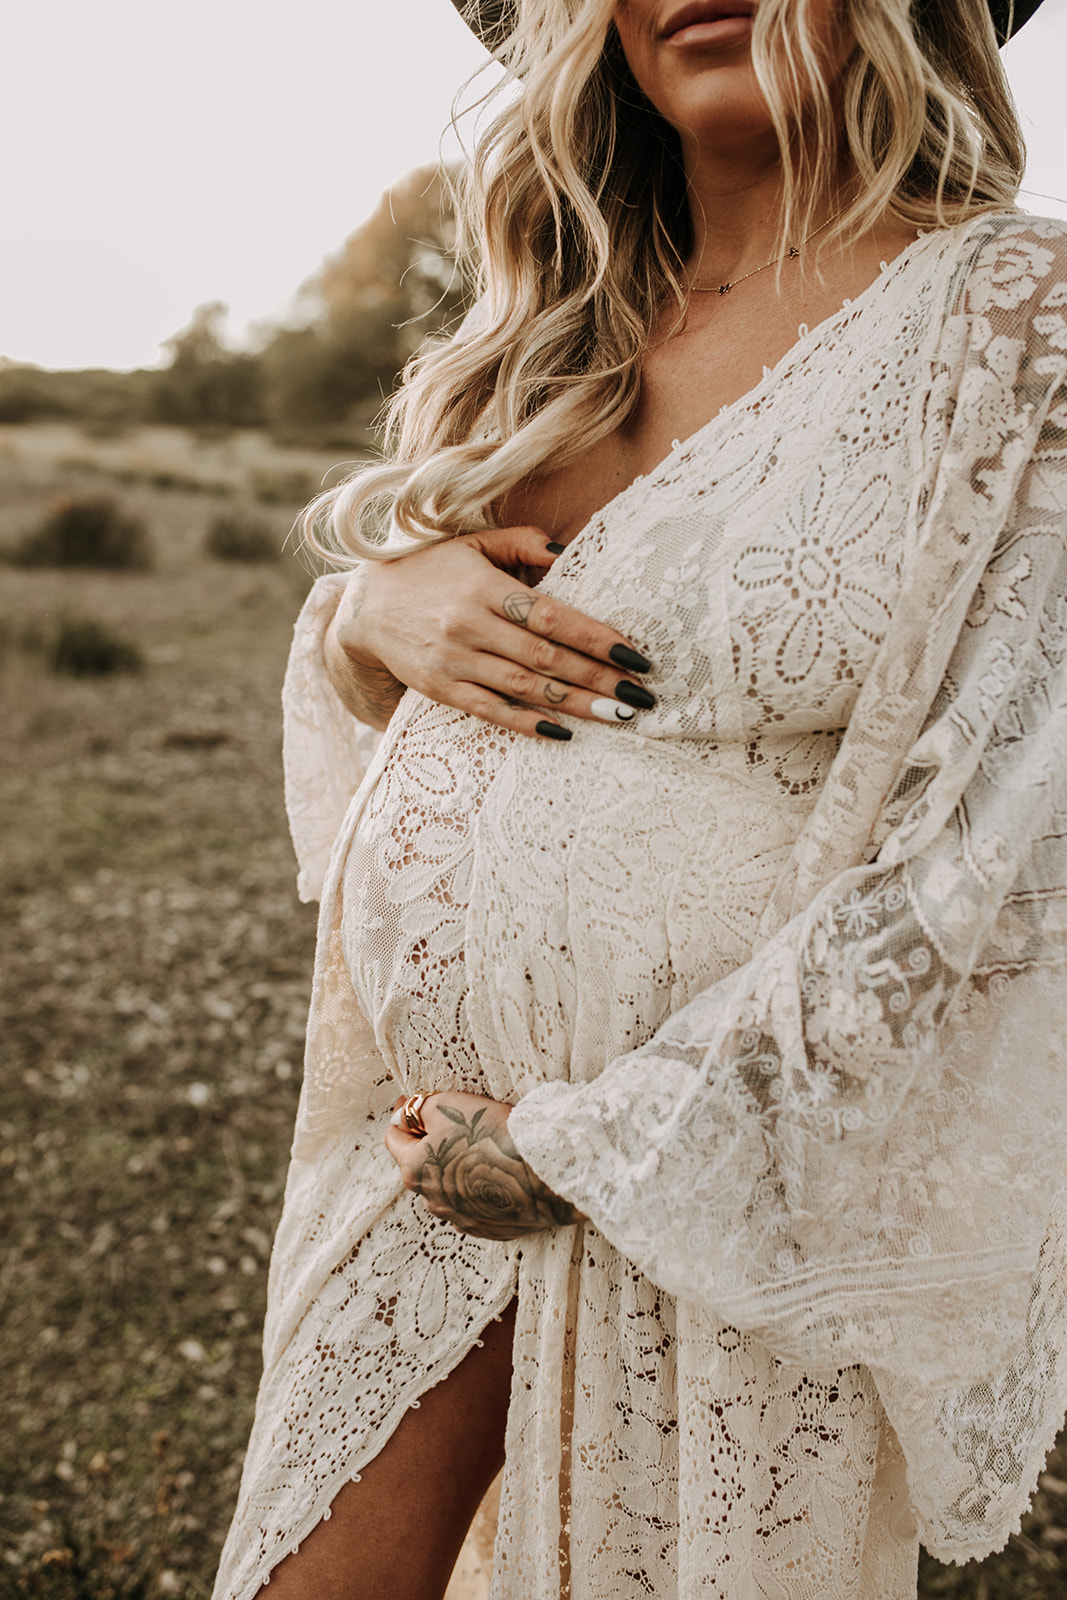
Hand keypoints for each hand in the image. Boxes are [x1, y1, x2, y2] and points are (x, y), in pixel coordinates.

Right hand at [326, 525, 654, 739]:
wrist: (365, 606)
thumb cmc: (431, 568)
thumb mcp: (474, 543)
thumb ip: (523, 543)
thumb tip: (570, 550)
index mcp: (484, 587)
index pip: (551, 615)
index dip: (595, 637)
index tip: (635, 656)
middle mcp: (469, 625)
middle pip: (545, 656)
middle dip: (598, 678)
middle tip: (640, 697)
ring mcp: (454, 660)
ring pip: (524, 687)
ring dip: (574, 704)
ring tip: (617, 716)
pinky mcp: (442, 689)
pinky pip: (491, 711)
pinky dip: (528, 723)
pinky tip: (564, 732)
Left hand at [385, 1090, 583, 1240]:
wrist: (543, 1173)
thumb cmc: (493, 1134)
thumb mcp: (448, 1106)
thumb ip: (419, 1109)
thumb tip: (404, 1113)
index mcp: (415, 1170)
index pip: (394, 1138)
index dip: (403, 1114)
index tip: (412, 1101)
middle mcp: (432, 1201)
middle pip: (421, 1164)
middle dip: (431, 1143)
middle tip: (452, 1121)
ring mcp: (461, 1219)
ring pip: (449, 1187)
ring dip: (456, 1167)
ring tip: (482, 1146)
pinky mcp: (489, 1229)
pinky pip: (476, 1204)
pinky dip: (480, 1188)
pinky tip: (498, 1172)